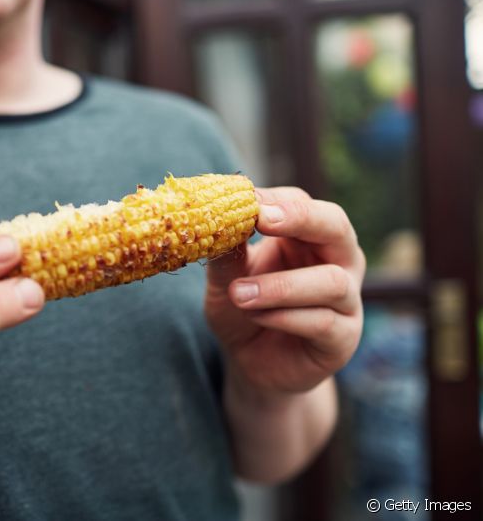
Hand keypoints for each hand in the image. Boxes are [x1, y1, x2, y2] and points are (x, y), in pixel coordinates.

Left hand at [205, 187, 365, 396]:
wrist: (251, 362)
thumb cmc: (243, 307)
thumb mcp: (226, 278)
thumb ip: (226, 253)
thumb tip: (215, 218)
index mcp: (307, 236)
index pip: (301, 203)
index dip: (275, 200)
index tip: (245, 200)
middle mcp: (337, 261)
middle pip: (336, 226)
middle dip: (301, 218)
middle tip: (262, 219)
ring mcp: (347, 299)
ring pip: (330, 281)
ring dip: (280, 286)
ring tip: (239, 294)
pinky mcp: (344, 338)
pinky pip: (322, 321)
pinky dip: (284, 317)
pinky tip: (257, 317)